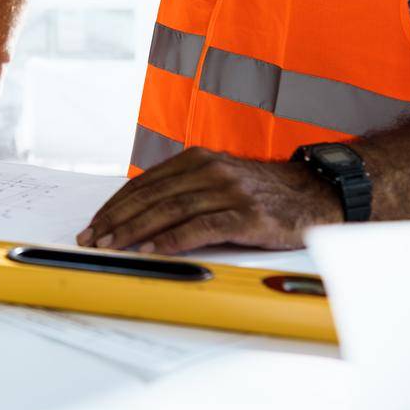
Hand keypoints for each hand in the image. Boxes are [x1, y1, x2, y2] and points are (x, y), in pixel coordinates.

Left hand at [76, 147, 341, 253]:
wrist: (316, 193)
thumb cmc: (264, 193)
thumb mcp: (220, 180)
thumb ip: (185, 191)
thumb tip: (141, 216)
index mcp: (198, 160)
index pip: (144, 184)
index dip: (115, 205)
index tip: (94, 224)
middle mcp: (210, 170)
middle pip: (151, 196)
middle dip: (116, 220)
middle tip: (92, 239)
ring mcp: (229, 192)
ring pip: (170, 209)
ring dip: (135, 230)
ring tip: (112, 246)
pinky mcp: (248, 216)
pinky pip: (202, 227)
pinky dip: (173, 238)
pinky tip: (153, 249)